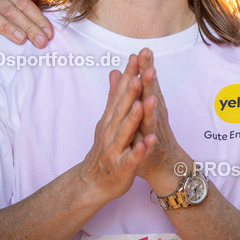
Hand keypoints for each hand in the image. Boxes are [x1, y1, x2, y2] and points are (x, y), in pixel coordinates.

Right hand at [77, 54, 156, 204]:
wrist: (92, 183)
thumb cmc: (104, 149)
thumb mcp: (107, 120)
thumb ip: (113, 96)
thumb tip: (115, 71)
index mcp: (111, 119)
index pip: (120, 93)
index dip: (128, 75)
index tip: (136, 56)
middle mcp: (111, 131)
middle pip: (122, 108)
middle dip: (131, 91)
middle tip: (140, 73)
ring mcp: (115, 149)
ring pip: (125, 131)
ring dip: (134, 117)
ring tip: (142, 103)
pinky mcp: (122, 167)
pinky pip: (132, 158)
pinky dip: (139, 150)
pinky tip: (147, 142)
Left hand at [132, 48, 192, 195]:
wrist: (163, 168)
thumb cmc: (149, 140)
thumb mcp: (139, 115)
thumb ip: (134, 93)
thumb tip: (127, 72)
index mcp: (148, 106)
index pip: (144, 83)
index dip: (142, 67)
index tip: (141, 49)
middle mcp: (154, 115)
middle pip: (150, 90)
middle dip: (148, 72)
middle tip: (147, 53)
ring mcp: (153, 130)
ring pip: (152, 111)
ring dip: (151, 96)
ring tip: (149, 79)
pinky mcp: (151, 145)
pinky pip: (151, 137)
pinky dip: (150, 130)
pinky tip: (151, 123)